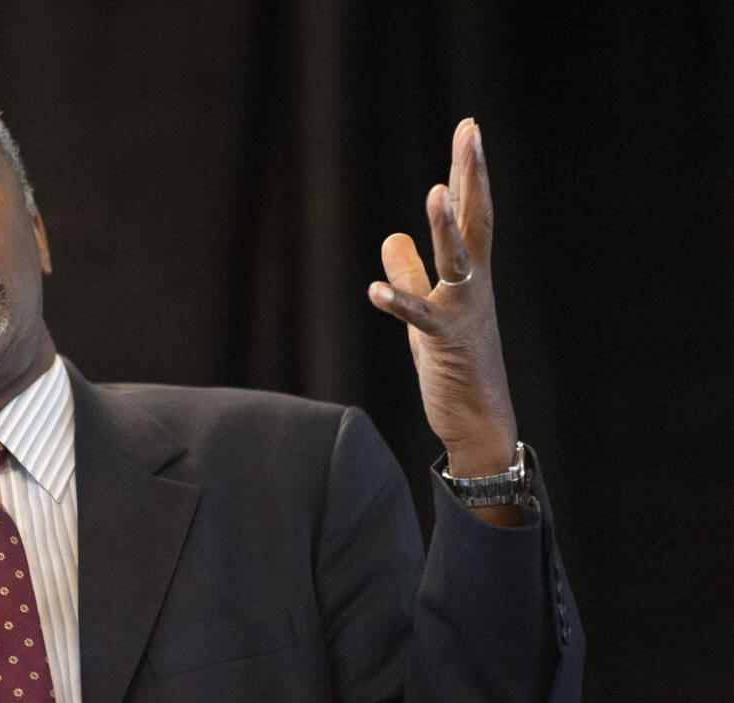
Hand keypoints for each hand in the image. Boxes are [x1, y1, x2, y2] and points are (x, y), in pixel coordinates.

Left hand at [368, 118, 517, 481]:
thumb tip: (391, 238)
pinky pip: (421, 319)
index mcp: (469, 276)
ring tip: (434, 192)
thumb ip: (410, 274)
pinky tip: (375, 290)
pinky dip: (399, 302)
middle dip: (472, 176)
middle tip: (471, 132)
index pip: (471, 213)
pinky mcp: (445, 343)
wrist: (480, 420)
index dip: (468, 172)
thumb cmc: (456, 366)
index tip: (469, 129)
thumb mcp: (426, 313)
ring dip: (445, 228)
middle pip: (475, 221)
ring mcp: (463, 313)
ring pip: (457, 262)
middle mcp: (473, 287)